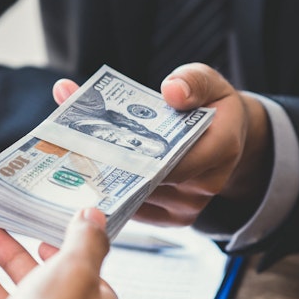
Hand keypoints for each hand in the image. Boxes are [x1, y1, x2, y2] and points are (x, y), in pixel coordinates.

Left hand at [53, 63, 272, 226]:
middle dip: (114, 167)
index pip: (178, 162)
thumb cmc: (211, 104)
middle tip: (73, 151)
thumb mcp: (206, 81)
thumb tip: (171, 90)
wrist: (225, 133)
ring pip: (141, 199)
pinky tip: (88, 178)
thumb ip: (191, 81)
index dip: (139, 158)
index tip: (102, 145)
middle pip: (152, 182)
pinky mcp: (175, 218)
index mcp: (222, 148)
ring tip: (74, 160)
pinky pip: (140, 211)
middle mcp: (208, 184)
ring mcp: (191, 206)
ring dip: (110, 181)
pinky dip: (115, 194)